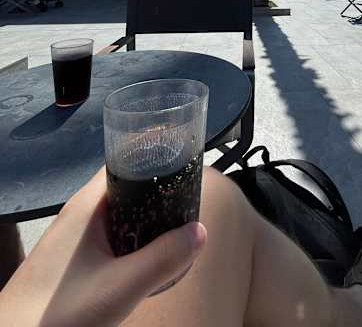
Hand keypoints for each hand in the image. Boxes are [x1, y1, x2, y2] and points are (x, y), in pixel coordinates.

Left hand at [0, 168, 206, 326]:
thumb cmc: (57, 313)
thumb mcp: (119, 287)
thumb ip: (162, 260)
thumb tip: (199, 232)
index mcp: (88, 204)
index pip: (126, 161)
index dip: (155, 155)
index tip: (184, 157)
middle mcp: (81, 212)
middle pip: (127, 185)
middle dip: (158, 189)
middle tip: (190, 198)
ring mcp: (75, 235)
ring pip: (121, 212)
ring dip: (147, 216)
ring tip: (177, 224)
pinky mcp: (74, 256)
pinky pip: (112, 233)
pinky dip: (134, 236)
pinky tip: (148, 254)